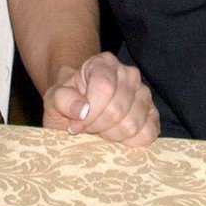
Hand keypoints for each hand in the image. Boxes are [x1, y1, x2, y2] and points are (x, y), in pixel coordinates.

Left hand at [43, 52, 159, 145]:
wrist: (80, 107)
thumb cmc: (68, 101)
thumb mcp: (53, 99)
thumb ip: (62, 99)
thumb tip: (81, 110)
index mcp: (104, 63)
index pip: (104, 88)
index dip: (89, 113)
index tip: (75, 125)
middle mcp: (128, 74)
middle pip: (117, 110)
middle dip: (97, 126)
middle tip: (87, 127)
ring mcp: (143, 93)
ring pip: (132, 124)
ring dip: (111, 135)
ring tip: (100, 129)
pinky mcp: (152, 113)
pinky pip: (148, 134)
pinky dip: (131, 142)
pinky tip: (116, 136)